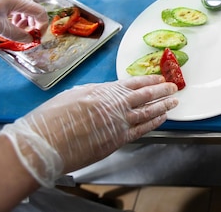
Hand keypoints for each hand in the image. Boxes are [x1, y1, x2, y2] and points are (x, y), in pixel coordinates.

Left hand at [0, 0, 48, 42]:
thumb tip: (28, 40)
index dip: (42, 25)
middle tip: (28, 38)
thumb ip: (16, 34)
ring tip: (17, 35)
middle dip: (32, 26)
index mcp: (15, 0)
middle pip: (31, 12)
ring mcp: (3, 0)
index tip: (38, 36)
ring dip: (23, 25)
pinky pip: (12, 13)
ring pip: (22, 13)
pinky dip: (14, 22)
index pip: (39, 12)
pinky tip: (8, 29)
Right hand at [0, 75, 178, 186]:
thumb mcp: (74, 95)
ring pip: (148, 111)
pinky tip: (162, 119)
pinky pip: (142, 128)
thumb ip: (93, 93)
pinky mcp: (118, 139)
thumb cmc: (52, 119)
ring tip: (174, 102)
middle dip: (162, 90)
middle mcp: (115, 104)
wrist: (46, 142)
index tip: (159, 78)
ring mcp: (119, 122)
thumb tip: (101, 95)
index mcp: (104, 90)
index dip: (148, 80)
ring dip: (163, 105)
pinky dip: (154, 122)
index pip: (133, 82)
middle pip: (146, 94)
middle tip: (174, 87)